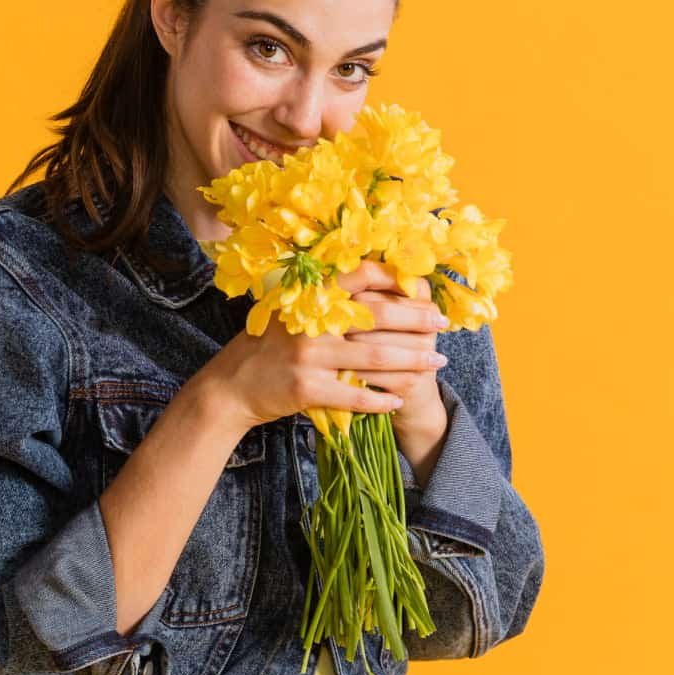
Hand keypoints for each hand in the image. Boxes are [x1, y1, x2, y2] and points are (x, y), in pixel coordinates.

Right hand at [191, 260, 447, 431]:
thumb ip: (325, 297)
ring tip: (437, 363)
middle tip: (442, 324)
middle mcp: (311, 322)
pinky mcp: (306, 389)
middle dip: (417, 321)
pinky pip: (356, 396)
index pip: (360, 274)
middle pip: (378, 317)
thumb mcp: (290, 309)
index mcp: (309, 296)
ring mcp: (308, 356)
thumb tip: (373, 278)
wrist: (231, 386)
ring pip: (375, 358)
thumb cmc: (269, 345)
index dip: (394, 277)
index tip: (419, 285)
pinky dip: (381, 399)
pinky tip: (400, 400)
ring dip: (413, 361)